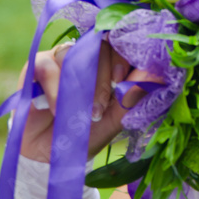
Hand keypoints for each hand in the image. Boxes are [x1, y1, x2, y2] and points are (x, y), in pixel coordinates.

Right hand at [15, 39, 159, 162]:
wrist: (51, 155)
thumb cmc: (87, 133)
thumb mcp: (115, 118)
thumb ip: (134, 95)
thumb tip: (161, 73)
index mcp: (111, 63)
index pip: (122, 43)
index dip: (123, 56)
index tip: (121, 81)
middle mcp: (88, 54)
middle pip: (100, 46)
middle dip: (103, 79)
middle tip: (100, 108)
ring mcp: (62, 56)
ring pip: (75, 54)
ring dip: (81, 87)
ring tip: (82, 114)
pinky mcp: (37, 64)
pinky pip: (50, 66)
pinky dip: (57, 91)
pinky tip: (59, 111)